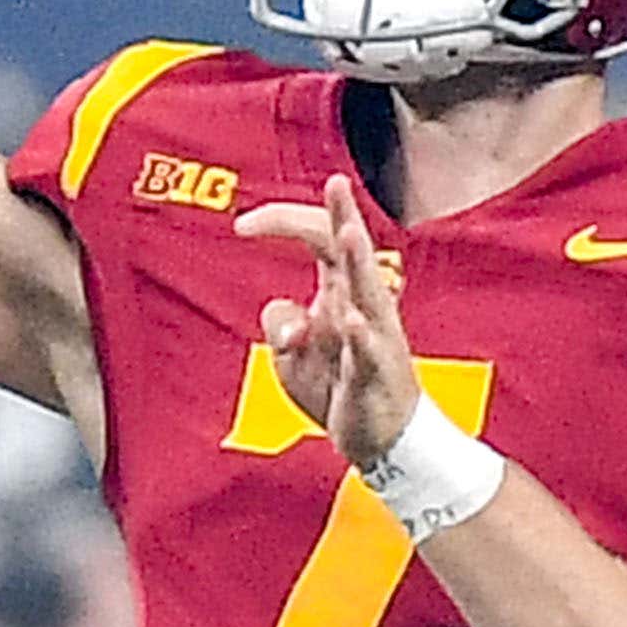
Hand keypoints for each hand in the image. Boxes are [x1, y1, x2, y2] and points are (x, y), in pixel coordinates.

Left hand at [230, 176, 422, 470]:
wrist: (382, 443)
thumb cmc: (339, 390)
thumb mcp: (291, 356)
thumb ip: (279, 324)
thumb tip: (282, 315)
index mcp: (342, 291)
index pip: (317, 239)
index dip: (283, 222)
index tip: (243, 224)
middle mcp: (363, 306)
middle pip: (353, 251)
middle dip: (343, 215)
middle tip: (335, 183)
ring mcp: (374, 339)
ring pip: (368, 292)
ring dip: (358, 262)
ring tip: (350, 233)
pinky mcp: (374, 376)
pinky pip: (367, 352)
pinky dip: (358, 336)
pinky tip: (347, 319)